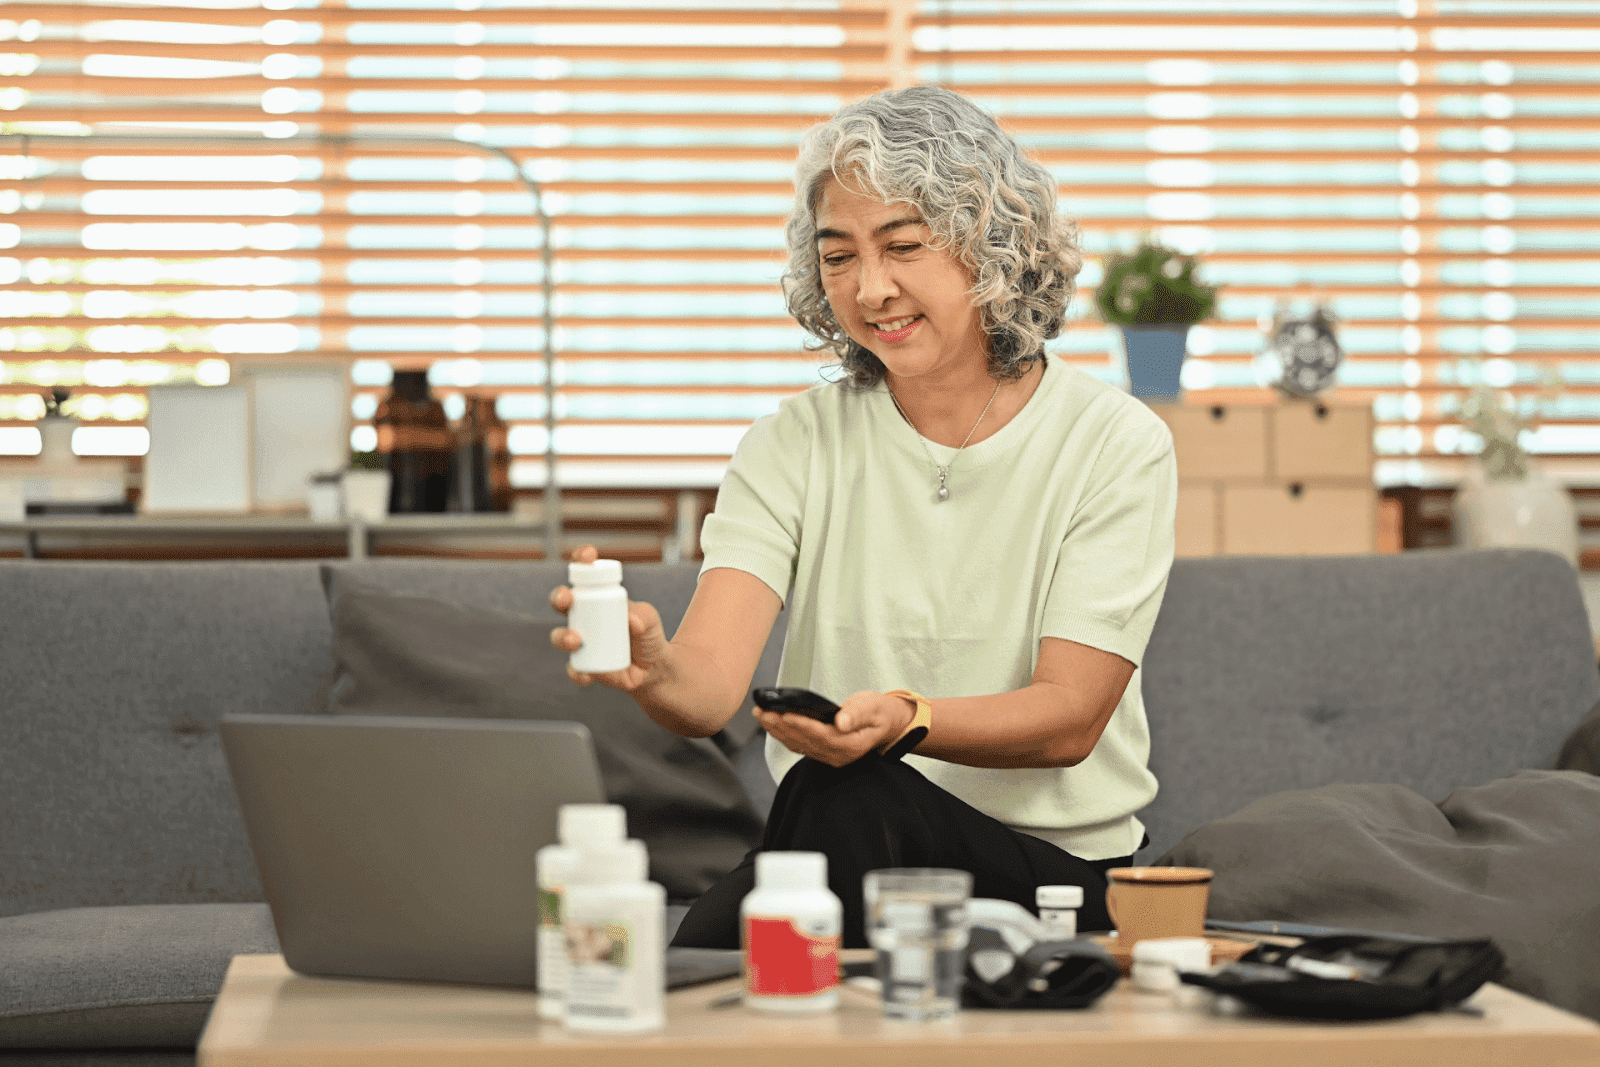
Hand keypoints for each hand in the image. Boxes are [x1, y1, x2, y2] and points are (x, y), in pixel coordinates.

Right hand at [549, 544, 669, 691]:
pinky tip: (586, 674)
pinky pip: (574, 669)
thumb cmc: (648, 634)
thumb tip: (631, 620)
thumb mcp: (650, 619)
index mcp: (596, 597)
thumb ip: (645, 616)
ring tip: (576, 640)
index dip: (581, 560)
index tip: (588, 555)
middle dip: (559, 596)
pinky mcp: (584, 667)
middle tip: (566, 598)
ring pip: (560, 635)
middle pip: (561, 602)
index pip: (584, 574)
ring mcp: (580, 642)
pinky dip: (577, 672)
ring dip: (562, 636)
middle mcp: (582, 617)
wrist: (654, 668)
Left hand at [755, 690, 914, 767]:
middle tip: (763, 711)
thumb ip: (857, 714)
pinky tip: (771, 723)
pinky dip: (783, 734)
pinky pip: (799, 745)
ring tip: (761, 714)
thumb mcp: (872, 707)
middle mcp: (838, 755)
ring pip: (798, 745)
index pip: (822, 735)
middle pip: (805, 741)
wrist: (885, 725)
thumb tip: (841, 722)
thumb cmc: (878, 712)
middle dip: (782, 726)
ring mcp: (829, 756)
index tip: (785, 713)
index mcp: (851, 744)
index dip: (803, 725)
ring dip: (777, 731)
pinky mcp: (822, 753)